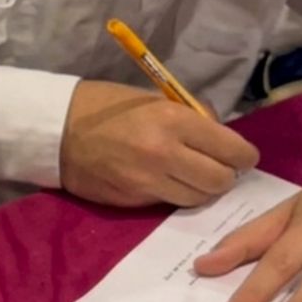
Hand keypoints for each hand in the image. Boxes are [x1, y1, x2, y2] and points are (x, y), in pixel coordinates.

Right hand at [60, 81, 258, 207]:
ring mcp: (149, 182)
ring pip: (199, 198)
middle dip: (226, 175)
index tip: (242, 156)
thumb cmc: (105, 105)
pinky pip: (170, 203)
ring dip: (202, 189)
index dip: (244, 156)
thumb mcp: (152, 98)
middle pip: (221, 181)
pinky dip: (176, 194)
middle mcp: (166, 154)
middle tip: (217, 167)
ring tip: (193, 176)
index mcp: (173, 120)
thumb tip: (219, 134)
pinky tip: (167, 181)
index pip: (232, 150)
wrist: (56, 129)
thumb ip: (189, 117)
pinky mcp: (134, 201)